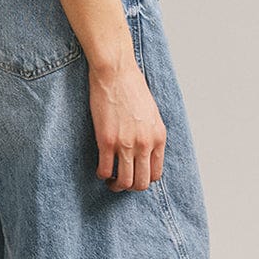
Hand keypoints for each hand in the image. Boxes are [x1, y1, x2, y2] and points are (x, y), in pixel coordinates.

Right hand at [88, 56, 166, 191]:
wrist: (116, 71)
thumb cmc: (132, 86)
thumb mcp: (151, 113)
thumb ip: (151, 134)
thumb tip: (145, 151)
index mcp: (158, 137)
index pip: (156, 174)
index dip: (144, 179)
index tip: (135, 174)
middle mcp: (145, 144)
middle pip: (141, 183)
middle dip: (130, 187)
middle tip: (121, 182)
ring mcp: (125, 144)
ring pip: (124, 181)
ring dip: (116, 185)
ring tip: (110, 180)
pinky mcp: (106, 140)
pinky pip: (105, 169)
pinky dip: (102, 174)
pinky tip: (100, 169)